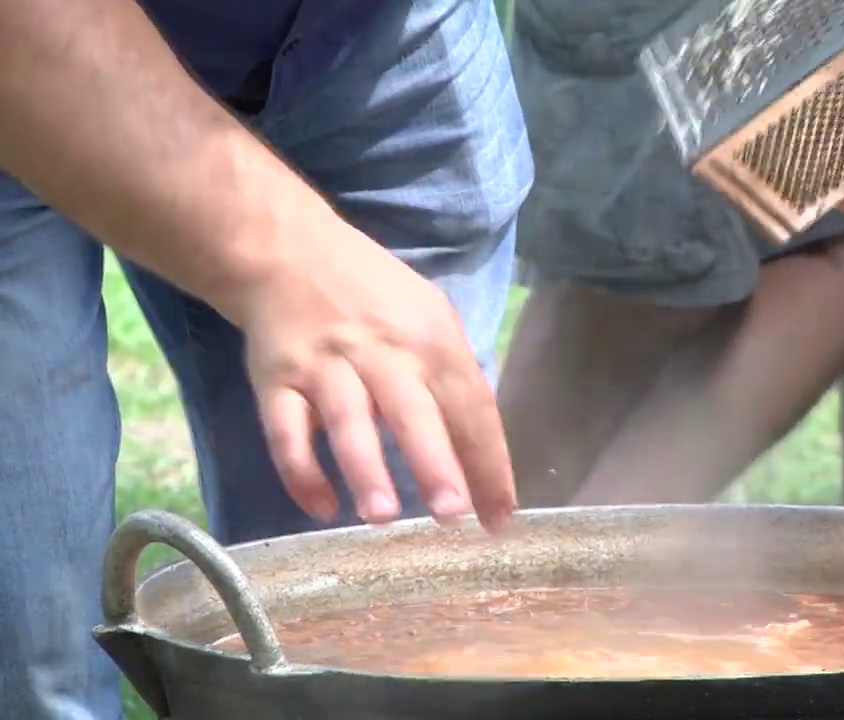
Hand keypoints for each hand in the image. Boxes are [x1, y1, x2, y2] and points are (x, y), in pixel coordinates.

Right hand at [236, 213, 516, 531]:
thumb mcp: (427, 315)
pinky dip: (300, 471)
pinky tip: (322, 507)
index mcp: (431, 339)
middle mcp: (381, 351)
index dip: (488, 463)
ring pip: (347, 420)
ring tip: (383, 516)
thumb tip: (479, 449)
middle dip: (435, 463)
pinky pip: (285, 430)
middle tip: (452, 514)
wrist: (285, 249)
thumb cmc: (372, 294)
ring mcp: (325, 366)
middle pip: (413, 411)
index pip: (470, 406)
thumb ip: (450, 375)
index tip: (499, 517)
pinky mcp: (275, 380)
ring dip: (366, 468)